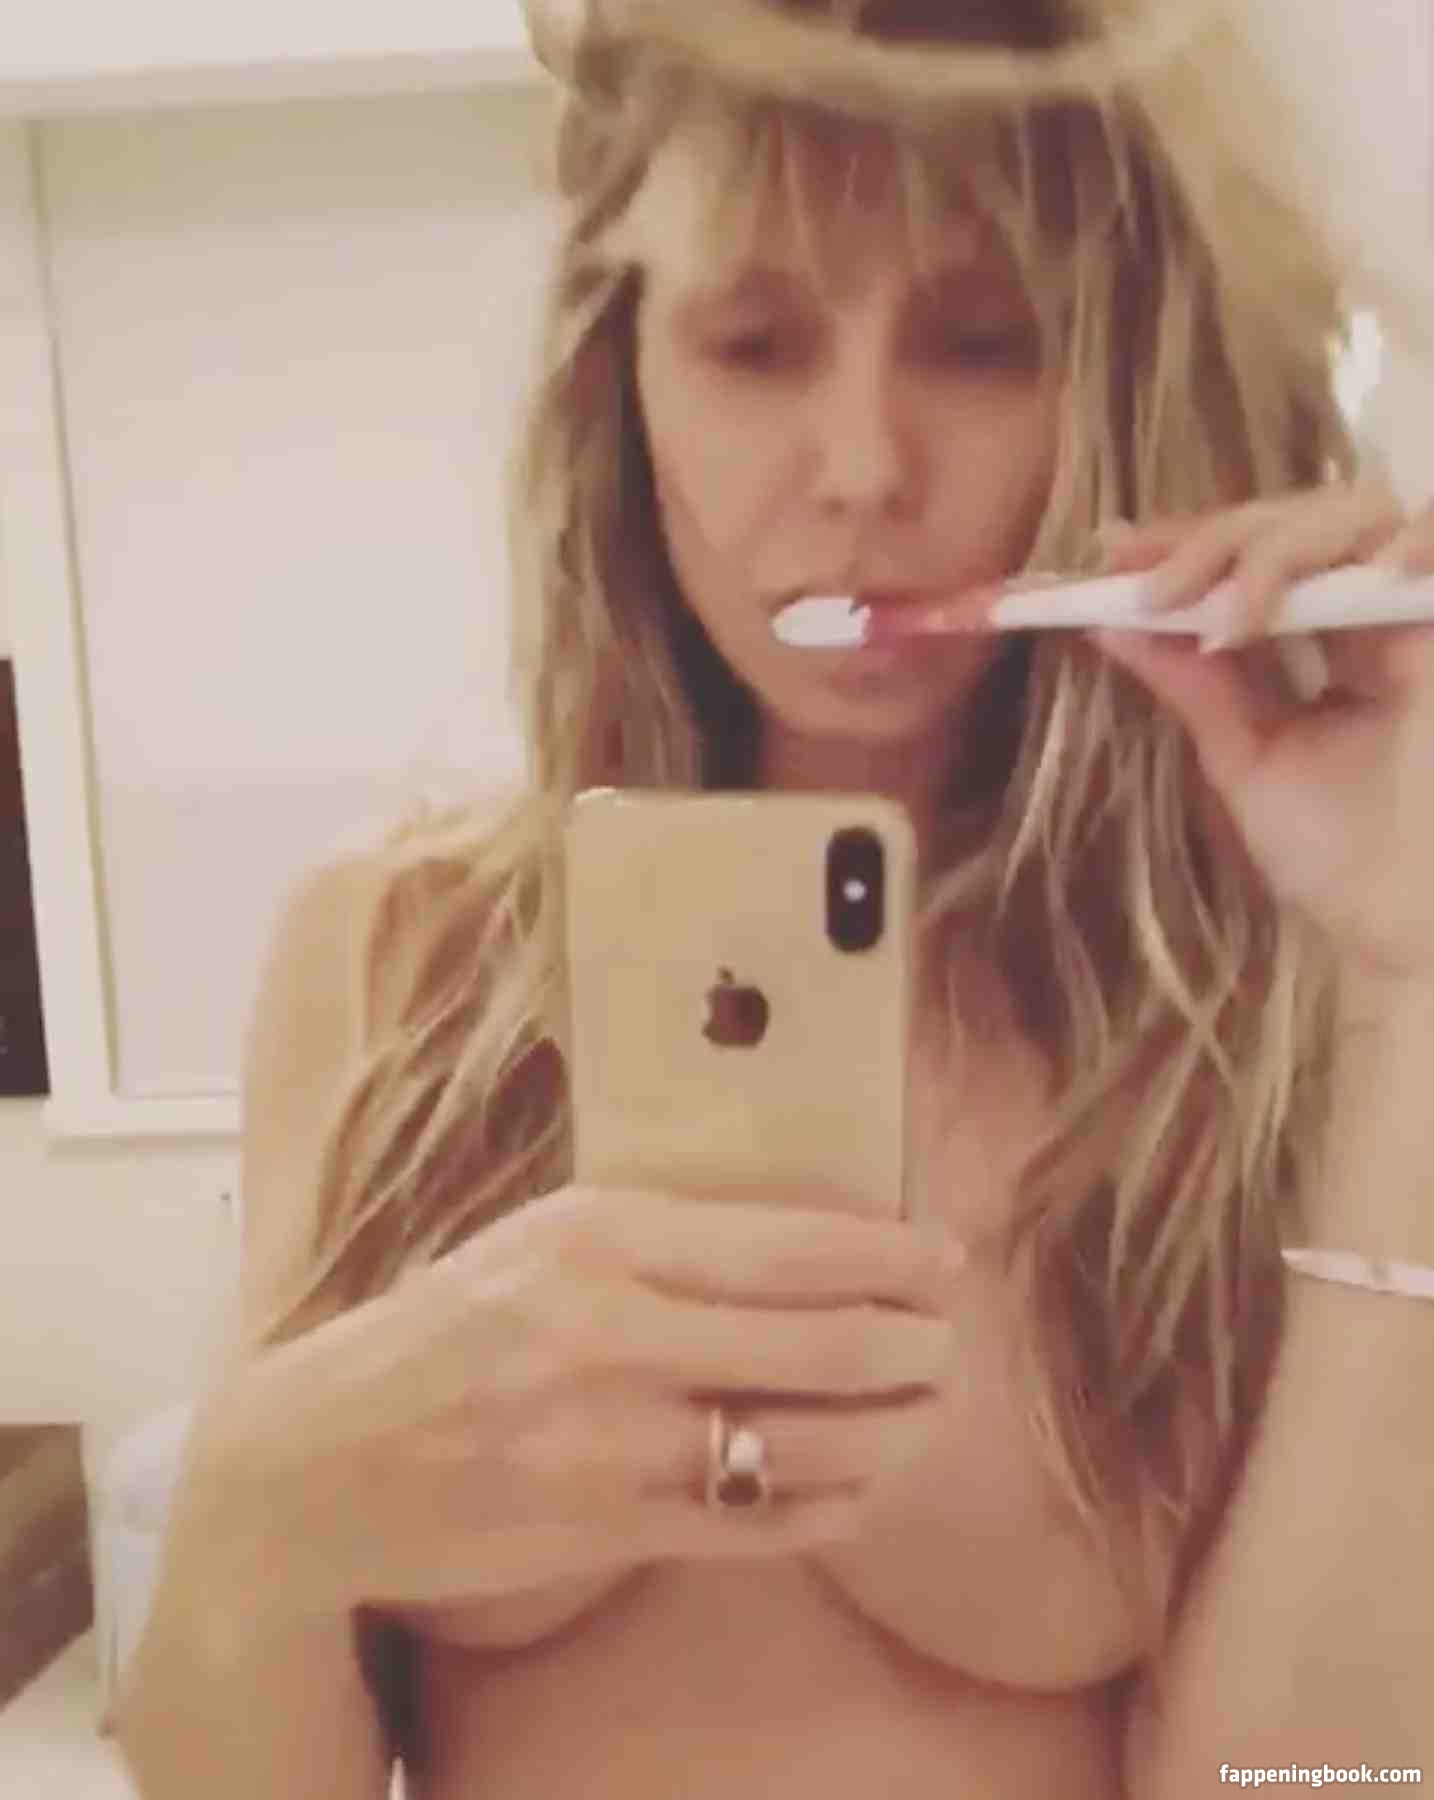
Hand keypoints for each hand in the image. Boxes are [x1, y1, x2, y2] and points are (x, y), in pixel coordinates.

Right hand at [186, 1184, 962, 1625]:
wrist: (322, 1456)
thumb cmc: (442, 1329)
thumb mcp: (539, 1239)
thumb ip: (659, 1235)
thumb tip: (806, 1242)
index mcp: (599, 1237)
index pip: (788, 1244)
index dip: (889, 1256)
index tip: (945, 1261)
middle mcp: (613, 1331)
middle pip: (822, 1343)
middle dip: (915, 1347)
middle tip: (950, 1347)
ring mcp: (613, 1440)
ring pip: (808, 1443)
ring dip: (893, 1434)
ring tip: (926, 1417)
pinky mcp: (608, 1527)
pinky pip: (757, 1524)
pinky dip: (829, 1508)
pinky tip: (860, 1488)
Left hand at [1086, 482, 1433, 1005]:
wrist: (1412, 931)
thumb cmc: (1346, 859)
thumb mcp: (1252, 759)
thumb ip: (1194, 687)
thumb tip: (1107, 623)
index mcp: (1330, 637)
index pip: (1257, 554)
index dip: (1189, 542)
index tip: (1112, 553)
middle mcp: (1379, 612)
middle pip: (1299, 518)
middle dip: (1215, 541)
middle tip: (1150, 588)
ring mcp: (1421, 616)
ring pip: (1361, 516)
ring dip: (1284, 550)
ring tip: (1235, 616)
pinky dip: (1416, 542)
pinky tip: (1375, 573)